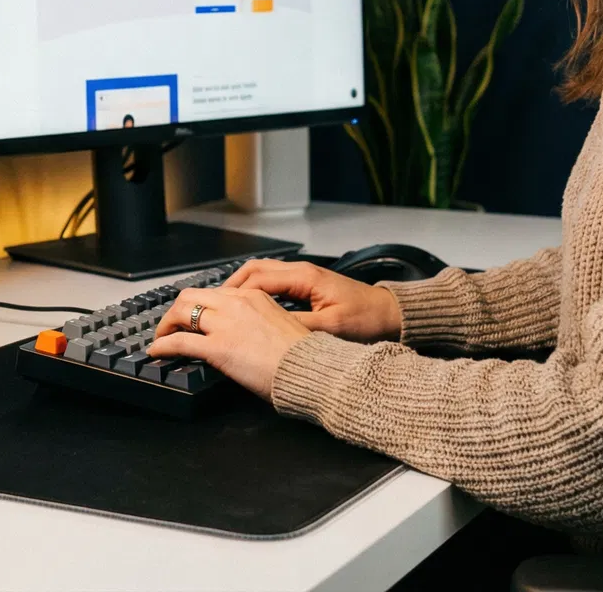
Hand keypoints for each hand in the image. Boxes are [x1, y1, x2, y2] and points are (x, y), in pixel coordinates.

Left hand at [146, 287, 309, 401]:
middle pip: (192, 296)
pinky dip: (164, 345)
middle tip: (171, 326)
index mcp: (254, 296)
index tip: (193, 317)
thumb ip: (258, 321)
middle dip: (176, 311)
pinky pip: (180, 341)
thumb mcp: (280, 324)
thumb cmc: (301, 355)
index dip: (198, 305)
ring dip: (166, 325)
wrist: (310, 370)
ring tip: (161, 338)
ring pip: (182, 313)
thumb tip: (244, 334)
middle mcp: (237, 303)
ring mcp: (226, 324)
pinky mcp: (218, 347)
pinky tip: (157, 352)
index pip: (214, 293)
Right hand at [223, 259, 403, 342]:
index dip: (233, 292)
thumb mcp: (331, 329)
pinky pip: (273, 281)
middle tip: (213, 304)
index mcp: (304, 277)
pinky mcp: (308, 284)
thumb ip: (297, 328)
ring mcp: (304, 276)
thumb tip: (266, 331)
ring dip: (242, 287)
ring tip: (226, 307)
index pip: (257, 278)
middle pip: (254, 269)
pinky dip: (256, 291)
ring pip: (262, 273)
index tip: (215, 306)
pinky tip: (251, 309)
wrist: (389, 314)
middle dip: (231, 285)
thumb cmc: (366, 320)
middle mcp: (301, 271)